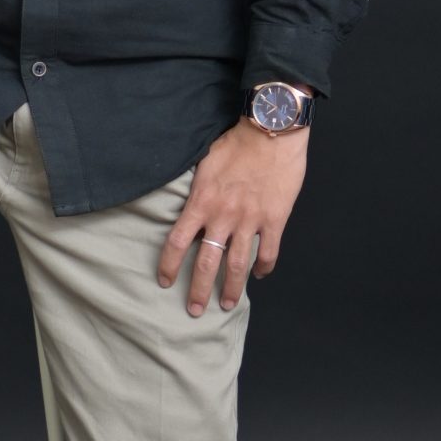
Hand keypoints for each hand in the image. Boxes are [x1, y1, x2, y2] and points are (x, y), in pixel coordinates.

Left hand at [157, 119, 308, 316]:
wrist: (271, 130)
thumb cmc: (237, 142)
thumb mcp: (204, 163)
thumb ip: (197, 190)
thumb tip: (189, 206)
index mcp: (202, 202)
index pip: (177, 242)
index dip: (169, 265)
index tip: (165, 282)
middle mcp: (223, 216)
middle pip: (207, 263)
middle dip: (199, 290)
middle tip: (194, 310)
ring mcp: (250, 220)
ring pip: (238, 265)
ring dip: (231, 288)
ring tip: (226, 304)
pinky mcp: (274, 219)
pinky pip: (268, 251)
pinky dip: (264, 267)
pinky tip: (260, 275)